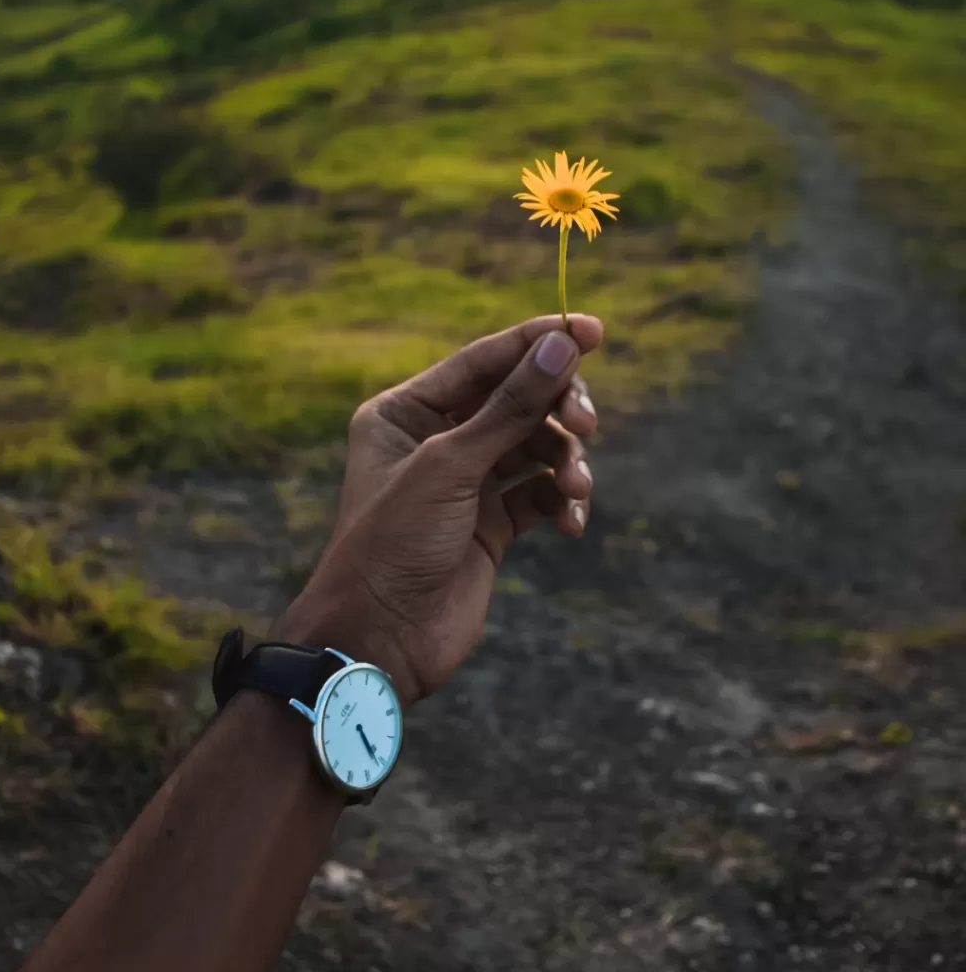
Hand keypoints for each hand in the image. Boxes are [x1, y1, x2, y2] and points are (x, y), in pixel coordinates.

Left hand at [276, 314, 602, 705]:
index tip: (593, 329)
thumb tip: (561, 346)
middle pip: (518, 399)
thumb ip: (511, 406)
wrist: (378, 641)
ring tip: (577, 489)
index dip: (539, 342)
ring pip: (537, 446)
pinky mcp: (491, 526)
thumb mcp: (451, 465)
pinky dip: (563, 500)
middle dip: (558, 406)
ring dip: (567, 460)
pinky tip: (572, 522)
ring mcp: (466, 484)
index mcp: (406, 412)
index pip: (484, 361)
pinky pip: (542, 493)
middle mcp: (436, 441)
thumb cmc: (393, 544)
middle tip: (587, 422)